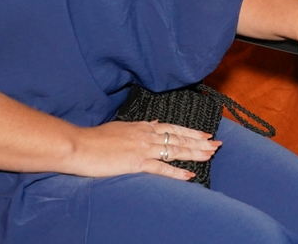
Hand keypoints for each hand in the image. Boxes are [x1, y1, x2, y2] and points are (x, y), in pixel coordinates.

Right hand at [69, 119, 218, 180]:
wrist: (79, 145)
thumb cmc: (96, 138)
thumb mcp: (121, 127)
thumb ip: (140, 126)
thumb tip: (154, 123)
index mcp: (143, 127)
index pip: (173, 128)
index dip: (191, 132)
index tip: (205, 134)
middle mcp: (147, 135)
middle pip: (179, 138)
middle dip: (200, 142)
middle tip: (217, 145)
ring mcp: (143, 148)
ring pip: (175, 150)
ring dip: (194, 153)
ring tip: (210, 156)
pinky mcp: (136, 162)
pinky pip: (161, 168)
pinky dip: (177, 172)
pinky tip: (189, 175)